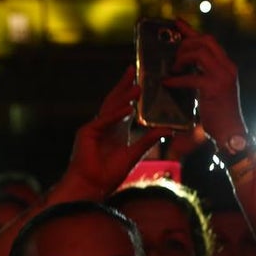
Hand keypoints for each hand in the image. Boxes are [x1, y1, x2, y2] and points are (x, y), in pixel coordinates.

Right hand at [65, 67, 169, 197]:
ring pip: (110, 107)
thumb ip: (149, 140)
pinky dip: (116, 115)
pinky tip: (128, 109)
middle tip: (133, 69)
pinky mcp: (87, 132)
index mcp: (116, 129)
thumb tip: (168, 130)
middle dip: (124, 85)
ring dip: (124, 97)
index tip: (140, 80)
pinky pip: (104, 121)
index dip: (131, 93)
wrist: (92, 186)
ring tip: (137, 87)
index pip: (124, 105)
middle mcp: (104, 125)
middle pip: (115, 100)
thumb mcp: (134, 154)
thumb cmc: (109, 174)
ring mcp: (94, 127)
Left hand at [167, 19, 248, 148]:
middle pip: (204, 41)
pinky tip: (168, 83)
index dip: (191, 30)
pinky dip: (176, 80)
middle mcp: (228, 67)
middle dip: (185, 44)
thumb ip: (205, 74)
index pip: (209, 40)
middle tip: (174, 57)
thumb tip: (185, 64)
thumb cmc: (220, 114)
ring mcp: (222, 77)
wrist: (232, 133)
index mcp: (228, 66)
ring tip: (174, 69)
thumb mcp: (215, 89)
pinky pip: (191, 77)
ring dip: (182, 58)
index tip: (176, 23)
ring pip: (199, 53)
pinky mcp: (214, 88)